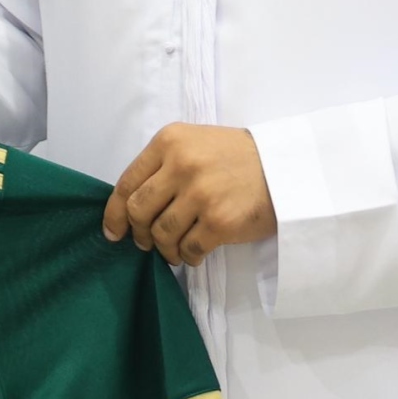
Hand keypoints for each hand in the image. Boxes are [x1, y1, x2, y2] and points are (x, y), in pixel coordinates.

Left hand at [104, 124, 276, 265]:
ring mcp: (200, 194)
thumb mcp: (195, 144)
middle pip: (138, 211)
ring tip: (173, 250)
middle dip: (138, 233)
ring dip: (164, 249)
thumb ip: (162, 166)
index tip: (113, 231)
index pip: (127, 183)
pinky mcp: (219, 221)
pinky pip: (188, 249)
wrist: (284, 167)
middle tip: (145, 242)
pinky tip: (193, 253)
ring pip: (161, 233)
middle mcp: (181, 164)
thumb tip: (130, 206)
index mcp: (169, 141)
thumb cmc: (236, 157)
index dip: (114, 213)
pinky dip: (187, 257)